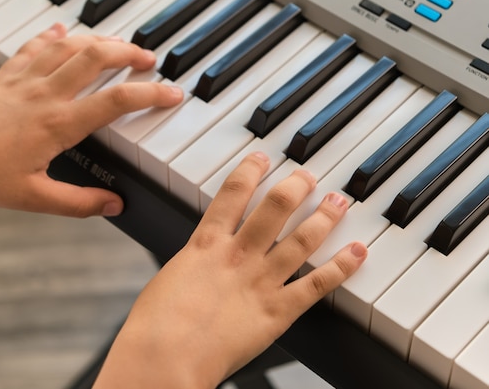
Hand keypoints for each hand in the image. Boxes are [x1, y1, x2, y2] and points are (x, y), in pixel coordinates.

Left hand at [0, 23, 182, 214]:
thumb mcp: (33, 198)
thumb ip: (79, 203)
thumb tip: (114, 205)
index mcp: (58, 124)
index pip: (116, 101)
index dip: (150, 94)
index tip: (172, 92)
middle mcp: (45, 94)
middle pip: (96, 58)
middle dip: (129, 53)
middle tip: (149, 59)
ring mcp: (24, 80)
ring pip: (70, 46)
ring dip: (99, 41)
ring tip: (118, 46)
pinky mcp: (5, 75)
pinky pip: (34, 46)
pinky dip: (54, 37)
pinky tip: (61, 32)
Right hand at [94, 152, 366, 388]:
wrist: (165, 355)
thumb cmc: (157, 323)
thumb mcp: (170, 278)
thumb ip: (193, 264)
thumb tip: (199, 262)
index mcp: (206, 244)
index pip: (233, 193)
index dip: (250, 170)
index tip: (262, 158)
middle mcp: (238, 255)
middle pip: (276, 206)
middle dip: (296, 186)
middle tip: (307, 177)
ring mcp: (261, 281)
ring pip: (302, 238)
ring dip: (324, 217)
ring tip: (337, 202)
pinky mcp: (277, 311)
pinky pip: (316, 284)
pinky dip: (341, 267)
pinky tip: (356, 251)